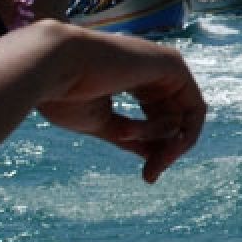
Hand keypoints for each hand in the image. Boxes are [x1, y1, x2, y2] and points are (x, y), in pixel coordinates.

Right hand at [34, 24, 205, 182]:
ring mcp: (164, 65)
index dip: (158, 151)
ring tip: (124, 134)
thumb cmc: (63, 94)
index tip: (148, 178)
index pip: (158, 119)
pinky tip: (145, 133)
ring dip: (160, 139)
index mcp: (131, 80)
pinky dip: (176, 129)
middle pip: (177, 121)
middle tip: (150, 177)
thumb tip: (156, 156)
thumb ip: (132, 137)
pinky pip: (192, 108)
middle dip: (166, 153)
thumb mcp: (103, 124)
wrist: (49, 67)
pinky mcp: (173, 64)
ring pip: (183, 118)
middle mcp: (152, 71)